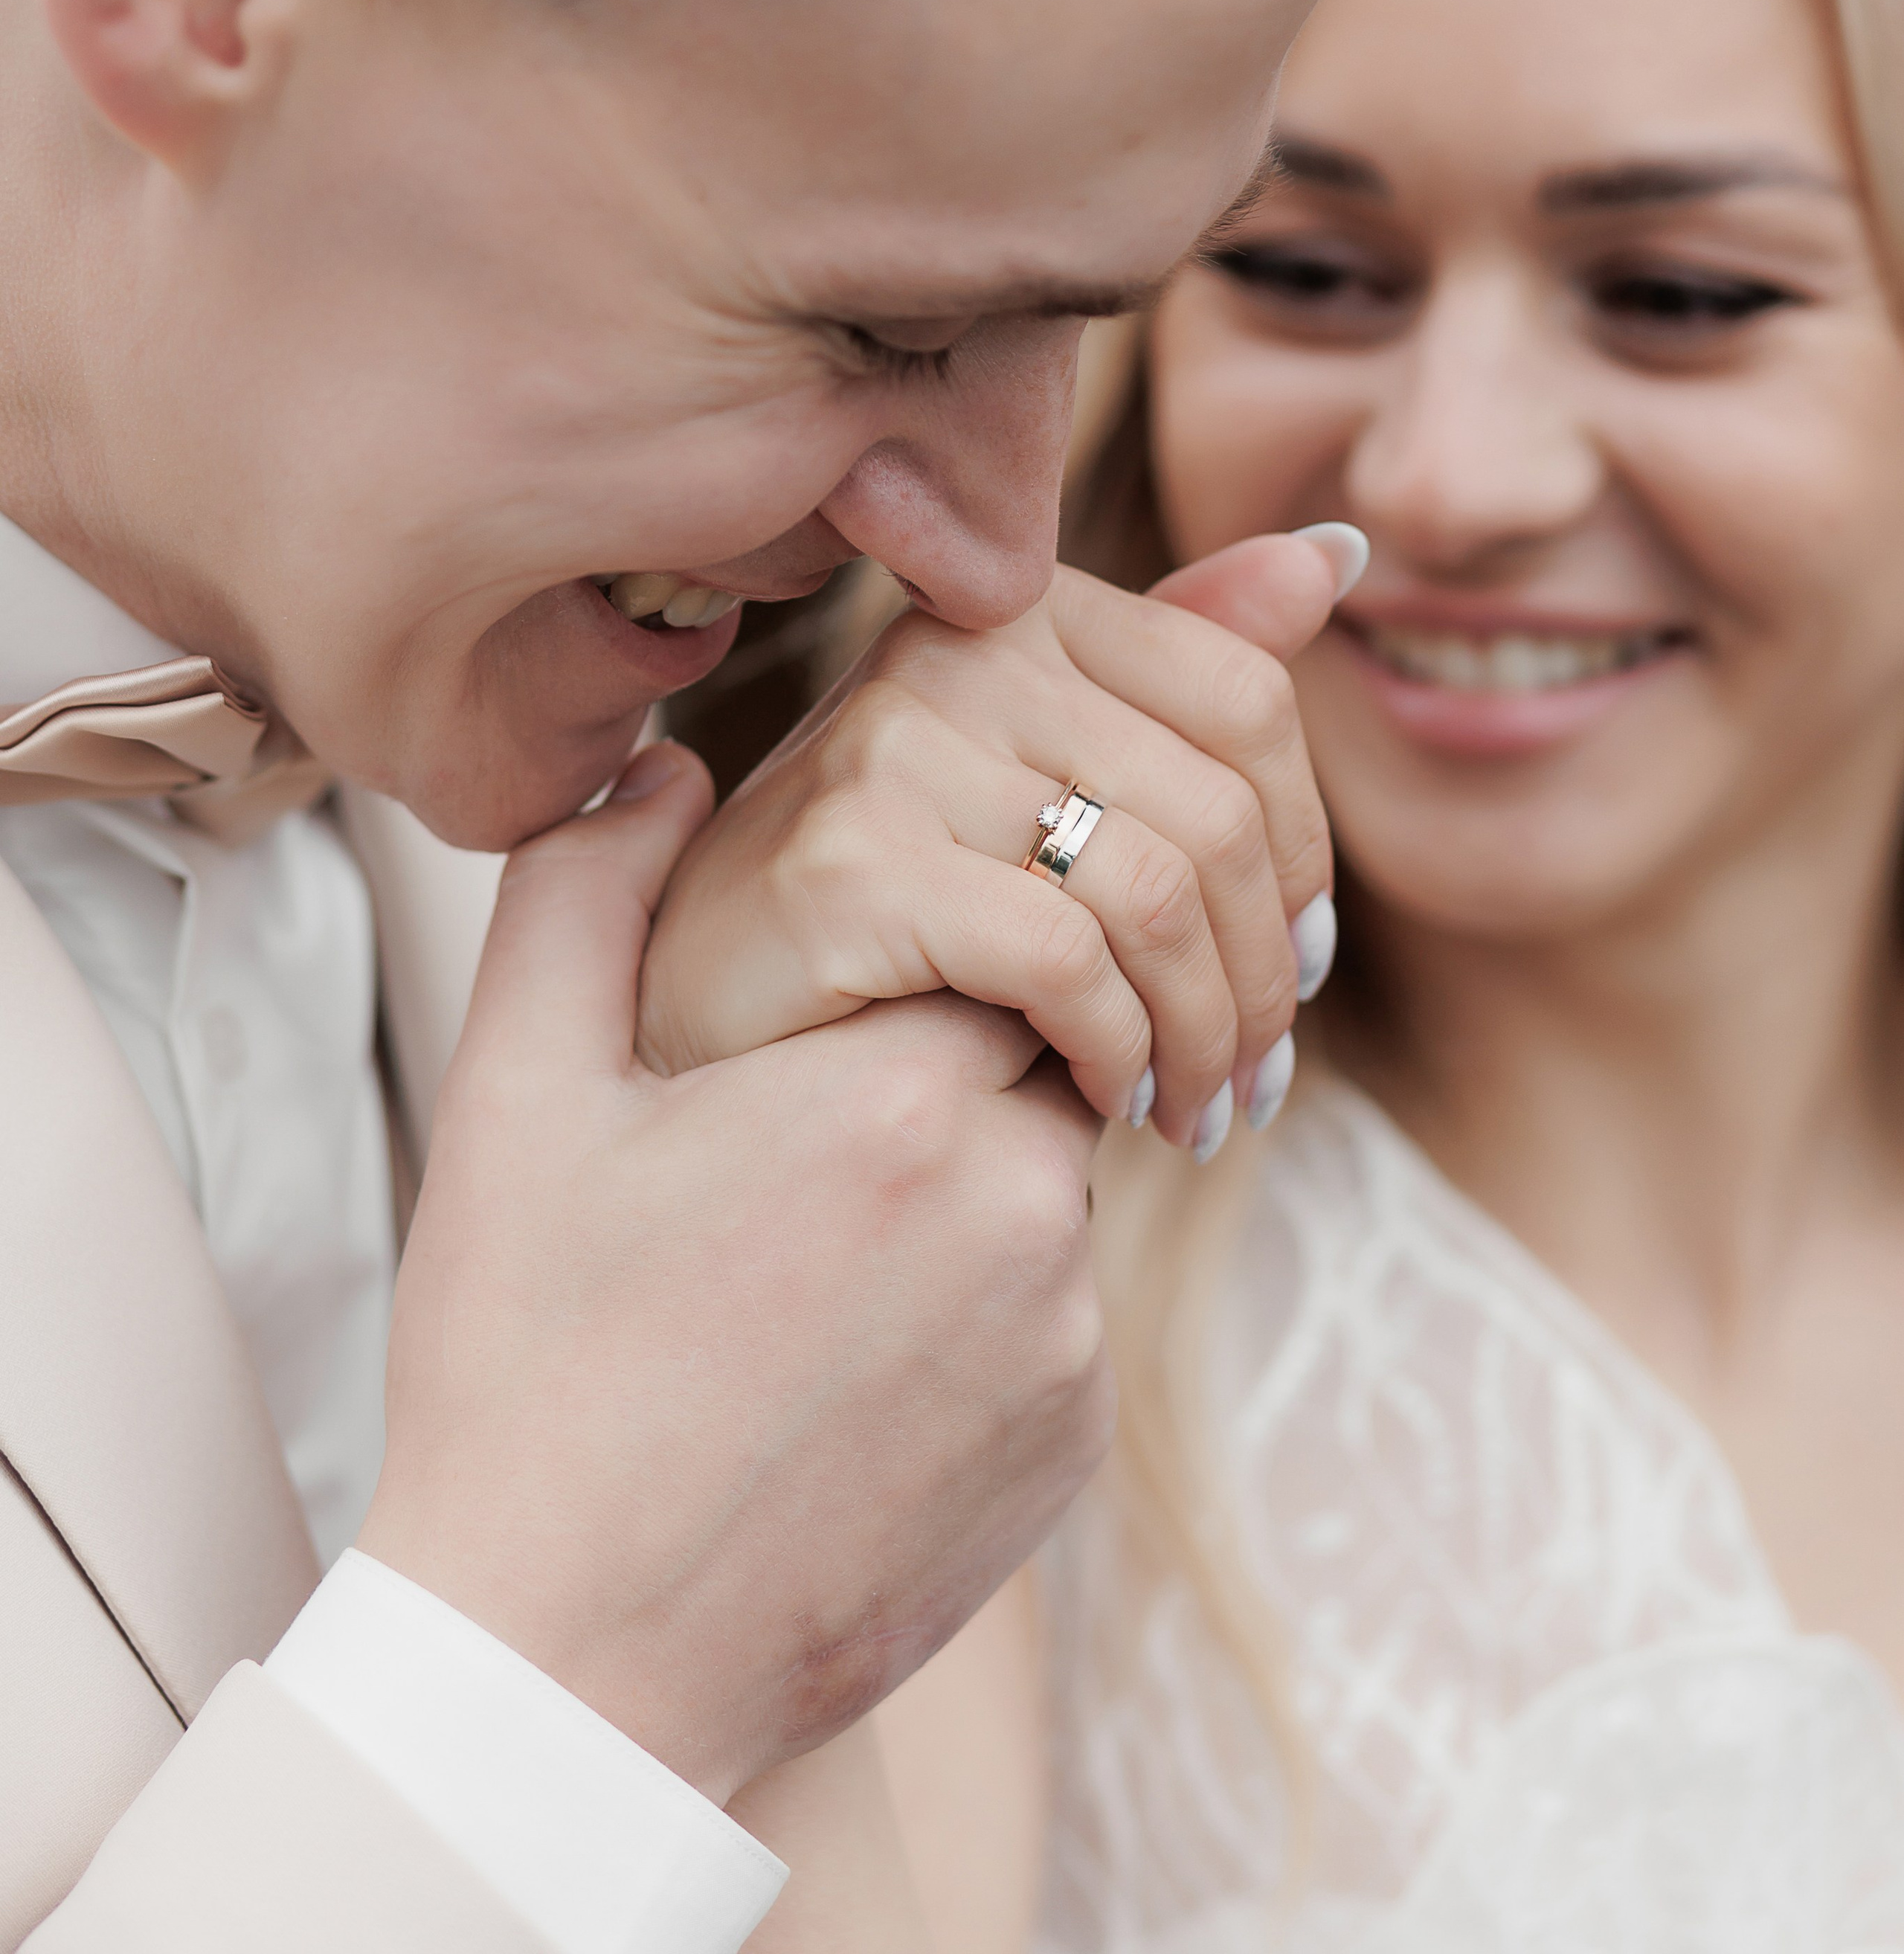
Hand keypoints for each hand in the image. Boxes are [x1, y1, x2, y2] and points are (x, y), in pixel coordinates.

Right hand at [360, 744, 1109, 1801]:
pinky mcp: (1072, 1443)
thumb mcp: (517, 1101)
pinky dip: (984, 1312)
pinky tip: (846, 1369)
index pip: (999, 927)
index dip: (915, 948)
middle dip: (948, 1057)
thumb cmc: (529, 1371)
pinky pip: (1059, 1315)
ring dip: (964, 1186)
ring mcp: (1062, 1337)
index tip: (832, 1000)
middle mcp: (1021, 1203)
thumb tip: (669, 770)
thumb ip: (585, 894)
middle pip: (1038, 1048)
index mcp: (898, 1089)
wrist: (572, 1665)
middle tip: (804, 1142)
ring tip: (807, 1272)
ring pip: (1051, 1180)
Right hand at [639, 536, 1351, 1151]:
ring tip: (1190, 1112)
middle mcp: (954, 646)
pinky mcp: (848, 861)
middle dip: (1266, 975)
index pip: (1246, 696)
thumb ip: (1177, 670)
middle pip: (1217, 809)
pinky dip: (1116, 1050)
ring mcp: (889, 745)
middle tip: (1250, 1084)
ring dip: (1203, 1035)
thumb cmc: (879, 914)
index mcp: (1013, 607)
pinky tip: (1107, 1099)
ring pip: (1154, 892)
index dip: (1302, 850)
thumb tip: (1335, 553)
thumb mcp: (1036, 781)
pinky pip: (1064, 959)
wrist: (689, 1025)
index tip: (1297, 965)